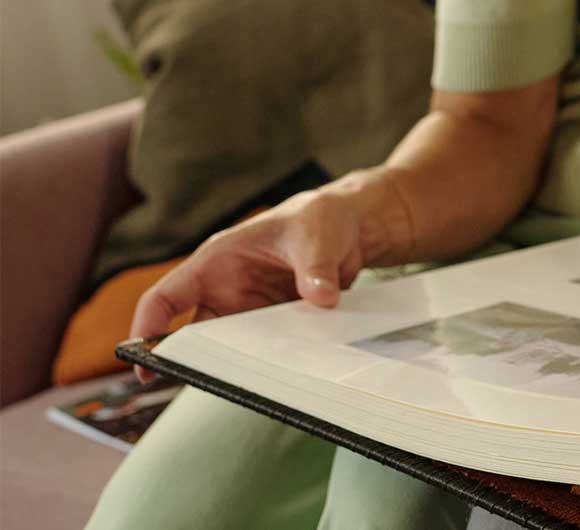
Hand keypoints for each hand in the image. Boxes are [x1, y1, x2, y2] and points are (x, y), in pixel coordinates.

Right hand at [130, 171, 407, 379]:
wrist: (349, 228)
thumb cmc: (319, 219)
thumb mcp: (316, 236)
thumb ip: (315, 267)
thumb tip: (321, 298)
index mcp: (217, 262)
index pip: (166, 297)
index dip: (147, 327)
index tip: (140, 360)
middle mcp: (226, 290)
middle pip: (195, 334)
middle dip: (193, 361)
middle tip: (204, 385)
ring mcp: (251, 310)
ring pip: (232, 348)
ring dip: (240, 367)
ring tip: (253, 385)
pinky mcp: (278, 324)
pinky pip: (269, 350)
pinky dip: (274, 364)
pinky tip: (288, 378)